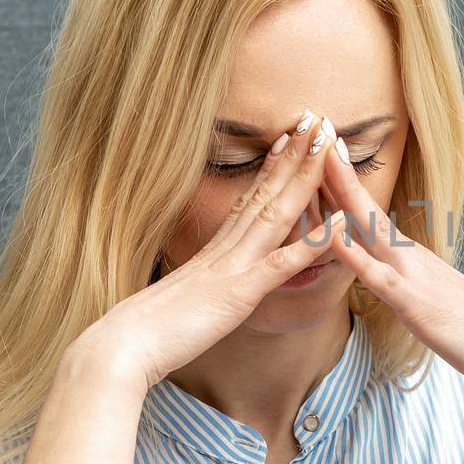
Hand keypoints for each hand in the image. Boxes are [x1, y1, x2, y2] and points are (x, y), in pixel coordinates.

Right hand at [75, 109, 341, 388]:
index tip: (290, 138)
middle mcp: (227, 248)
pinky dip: (313, 243)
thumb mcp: (184, 296)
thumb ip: (202, 281)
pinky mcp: (240, 291)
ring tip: (326, 144)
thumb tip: (207, 278)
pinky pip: (282, 263)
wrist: (124, 344)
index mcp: (216, 249)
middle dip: (294, 156)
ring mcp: (235, 265)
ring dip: (305, 178)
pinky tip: (338, 224)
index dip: (272, 167)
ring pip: (277, 212)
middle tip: (316, 119)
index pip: (250, 198)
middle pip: (266, 192)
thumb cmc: (151, 330)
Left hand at [318, 138, 463, 427]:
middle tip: (316, 127)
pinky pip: (378, 276)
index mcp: (408, 256)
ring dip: (343, 193)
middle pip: (364, 206)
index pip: (368, 213)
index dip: (344, 181)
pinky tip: (333, 236)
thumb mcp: (428, 297)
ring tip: (319, 159)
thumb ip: (404, 280)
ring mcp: (411, 275)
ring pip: (369, 228)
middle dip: (337, 169)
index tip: (322, 147)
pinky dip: (353, 254)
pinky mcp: (414, 303)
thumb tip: (382, 271)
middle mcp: (409, 255)